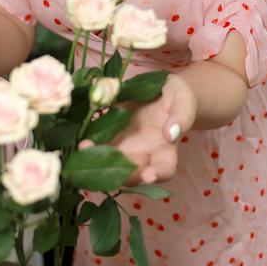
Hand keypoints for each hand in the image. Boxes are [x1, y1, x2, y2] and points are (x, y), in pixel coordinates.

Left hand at [79, 73, 196, 185]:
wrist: (159, 89)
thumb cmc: (177, 97)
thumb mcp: (183, 99)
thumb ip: (182, 116)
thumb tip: (172, 133)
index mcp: (165, 149)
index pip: (165, 168)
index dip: (158, 175)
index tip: (149, 176)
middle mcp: (143, 154)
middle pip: (132, 174)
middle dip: (118, 175)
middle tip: (107, 169)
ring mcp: (125, 147)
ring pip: (110, 164)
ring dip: (96, 162)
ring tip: (86, 148)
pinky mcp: (110, 136)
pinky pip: (98, 146)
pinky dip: (89, 146)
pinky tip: (82, 140)